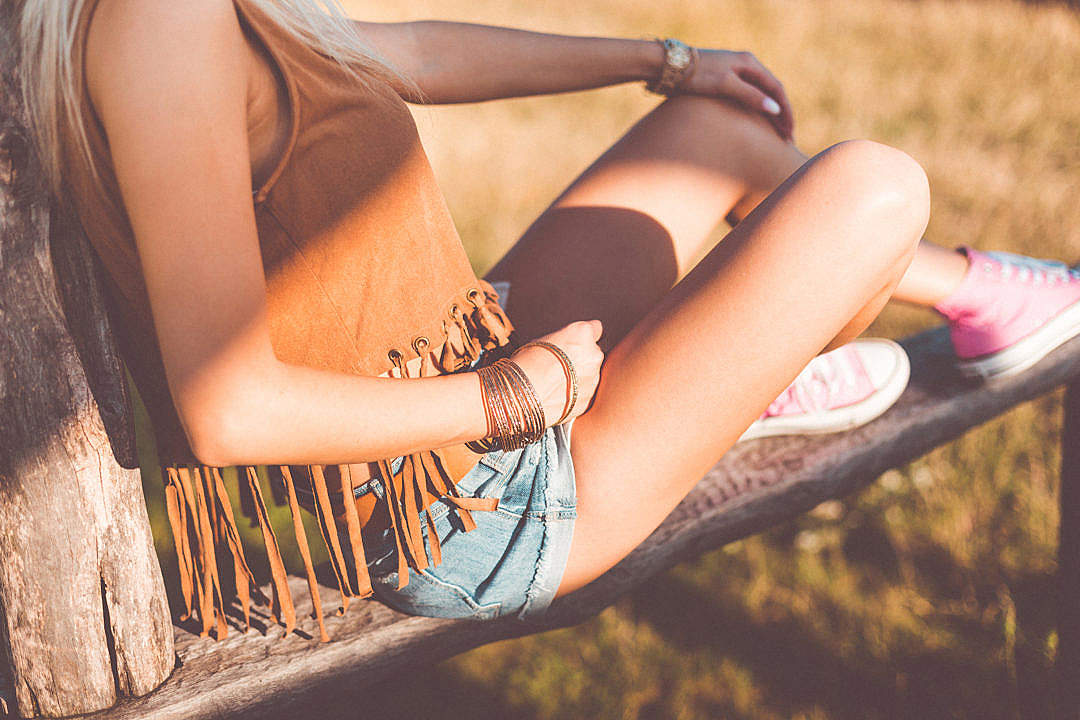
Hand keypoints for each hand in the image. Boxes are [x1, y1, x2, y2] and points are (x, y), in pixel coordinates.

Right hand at [510, 319, 604, 425]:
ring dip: (579, 378)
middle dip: (581, 359)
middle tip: (560, 365)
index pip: (596, 328)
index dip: (584, 336)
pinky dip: (575, 395)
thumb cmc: (525, 364)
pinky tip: (557, 395)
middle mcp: (594, 355)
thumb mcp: (542, 340)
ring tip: (555, 383)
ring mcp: (594, 379)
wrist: (520, 395)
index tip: (577, 341)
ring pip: (590, 375)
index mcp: (582, 334)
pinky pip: (584, 394)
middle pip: (593, 354)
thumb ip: (562, 341)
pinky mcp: (588, 400)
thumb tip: (565, 347)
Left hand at [676, 49, 793, 141]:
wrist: (669, 67)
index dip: (785, 112)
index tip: (790, 132)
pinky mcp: (725, 81)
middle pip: (771, 93)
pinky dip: (756, 112)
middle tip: (788, 140)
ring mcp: (735, 73)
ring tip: (777, 137)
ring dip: (770, 116)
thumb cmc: (696, 75)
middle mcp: (746, 66)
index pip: (776, 89)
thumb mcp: (725, 85)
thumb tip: (776, 109)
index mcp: (750, 63)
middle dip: (781, 116)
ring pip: (760, 96)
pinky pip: (748, 98)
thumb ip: (750, 96)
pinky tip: (758, 126)